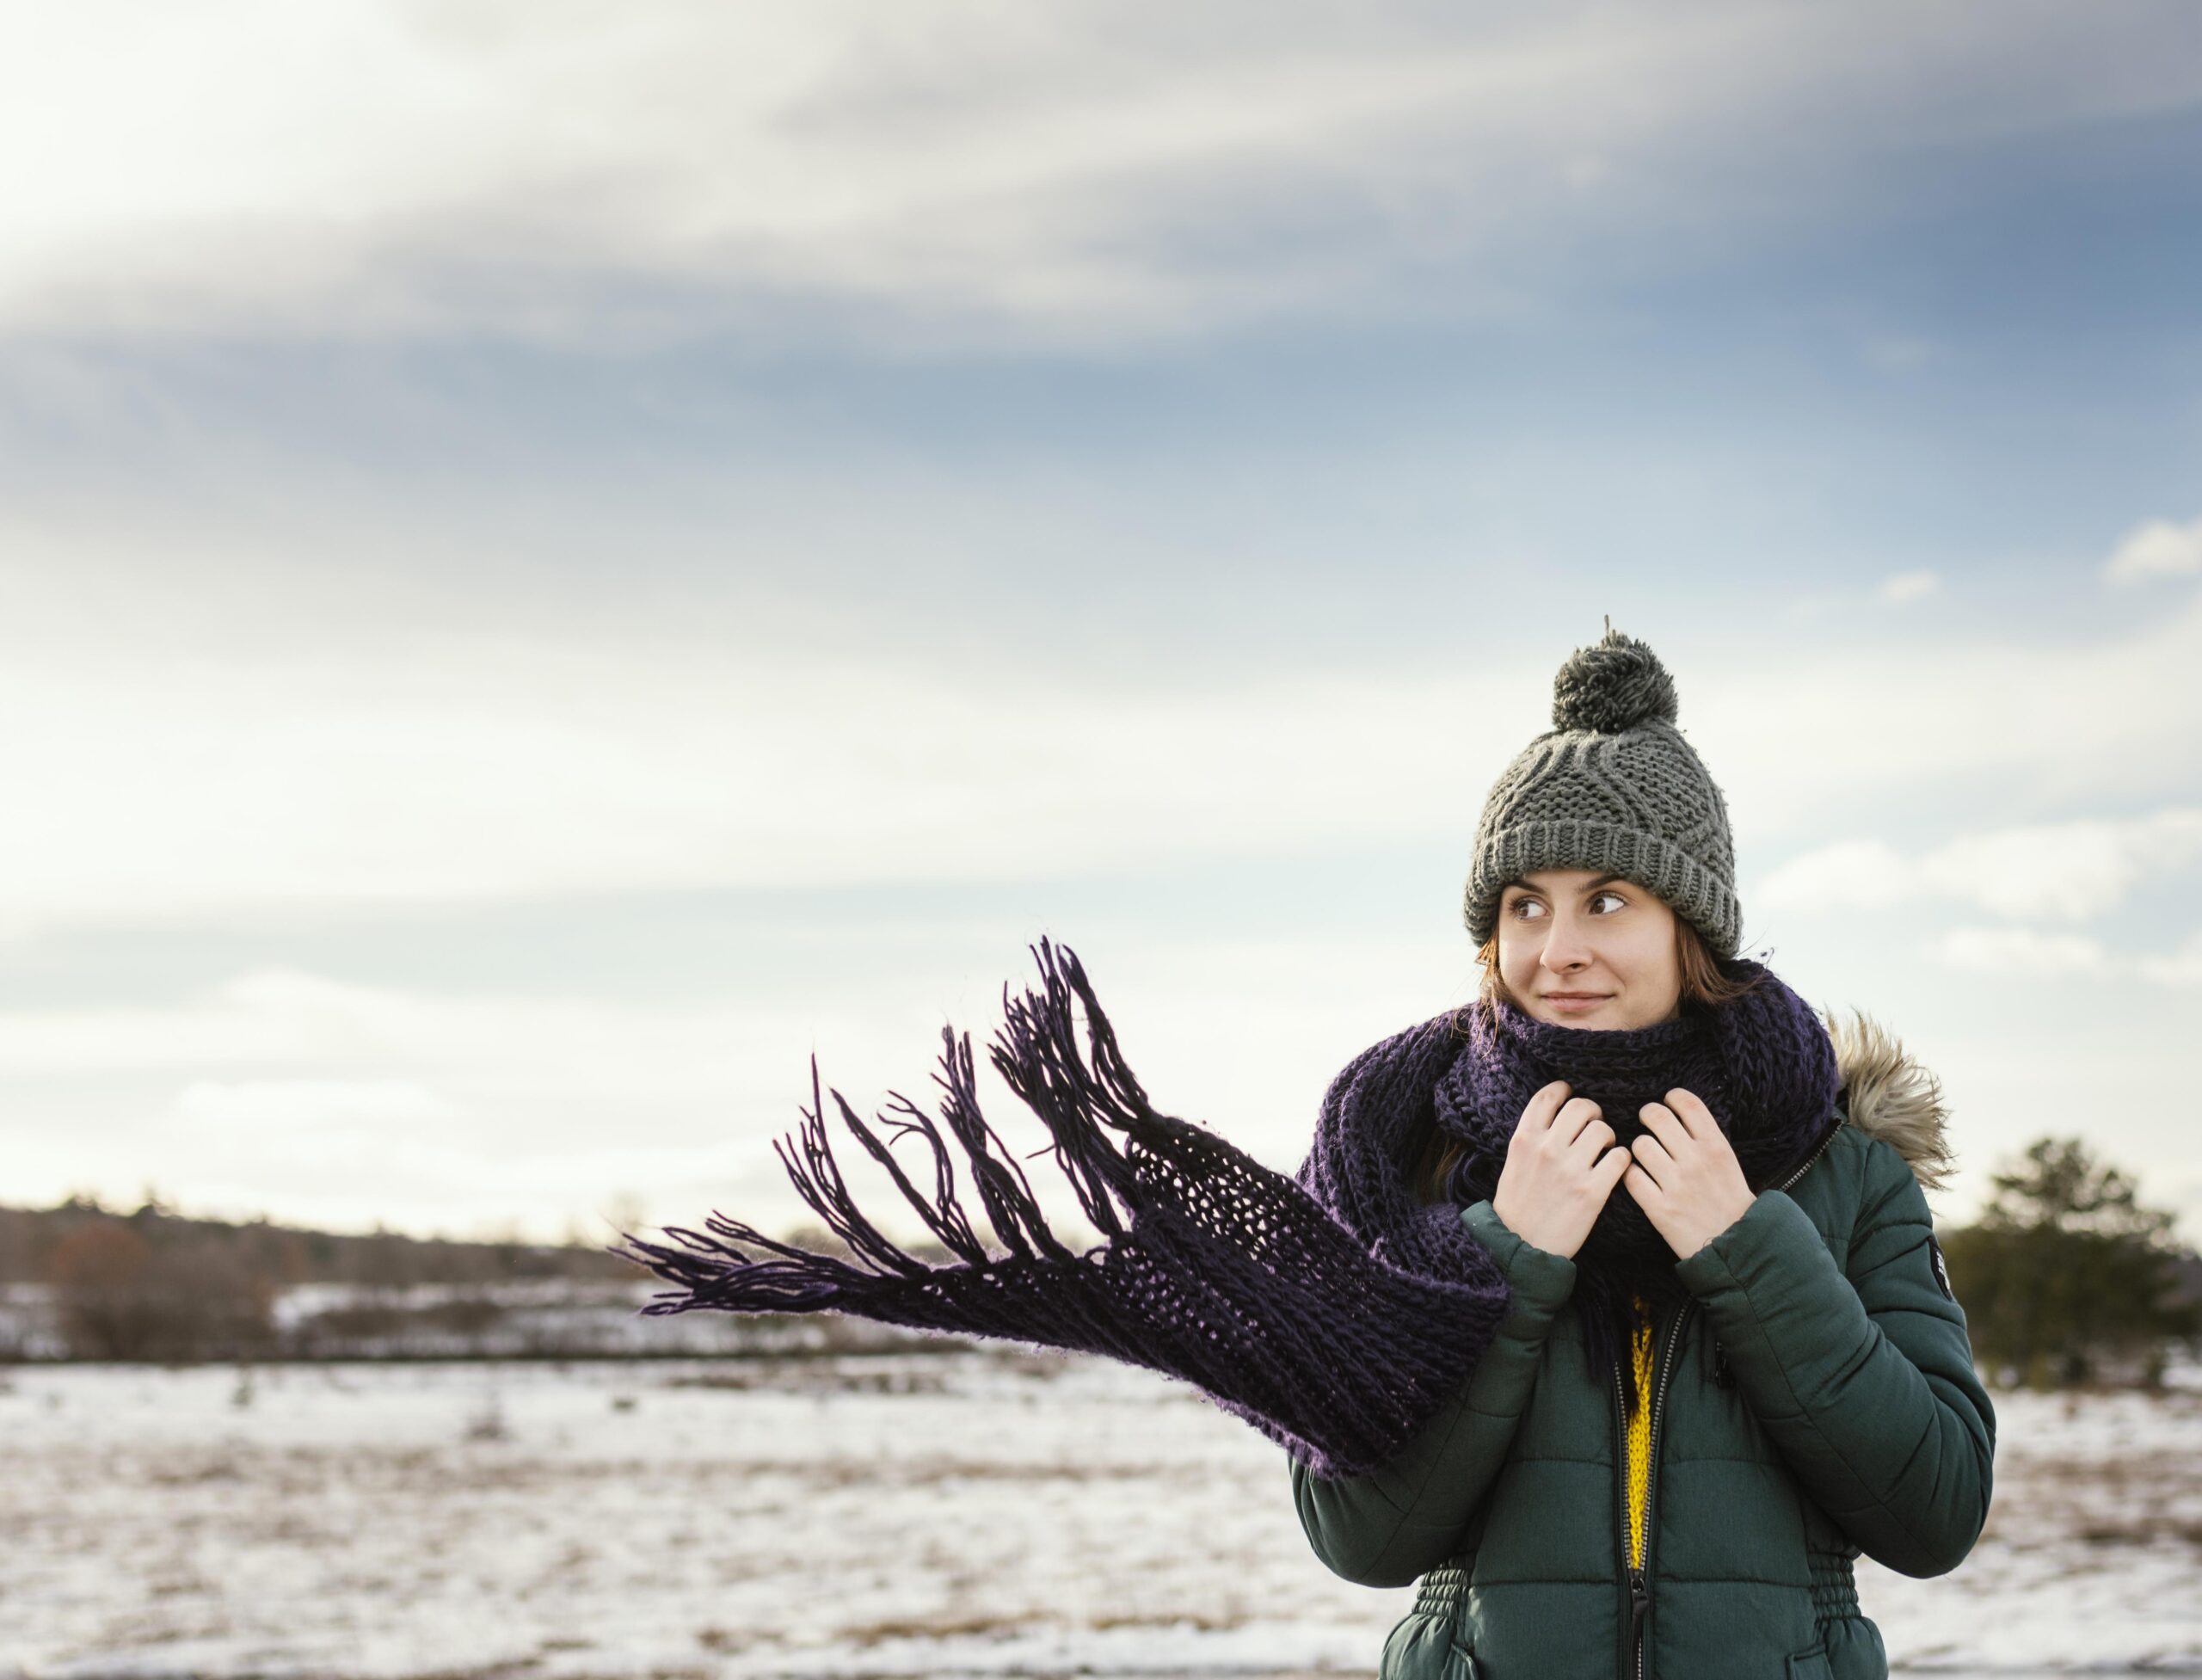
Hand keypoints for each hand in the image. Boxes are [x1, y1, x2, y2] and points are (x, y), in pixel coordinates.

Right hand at [1490, 1080, 1631, 1259]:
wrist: (1521, 1245)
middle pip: (1581, 1107)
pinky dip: (1622, 1159)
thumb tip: (1558, 1113)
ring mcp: (1570, 1169)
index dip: (1564, 1089)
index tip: (1571, 1094)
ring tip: (1604, 1149)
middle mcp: (1546, 1148)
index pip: (1549, 1096)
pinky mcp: (1592, 1191)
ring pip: (1603, 1130)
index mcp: (1524, 1138)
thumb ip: (1532, 1136)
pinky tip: (1614, 1167)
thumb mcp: (1513, 1161)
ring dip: (1608, 1137)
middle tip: (1594, 1124)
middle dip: (1592, 1112)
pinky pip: (1620, 1158)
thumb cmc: (1517, 1204)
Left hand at [1620, 1087, 1757, 1259]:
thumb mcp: (1728, 1163)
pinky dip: (1632, 1175)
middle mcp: (1696, 1161)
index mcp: (1716, 1147)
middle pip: (1657, 1117)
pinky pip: (1631, 1176)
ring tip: (1646, 1156)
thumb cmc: (1730, 1201)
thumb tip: (1678, 1112)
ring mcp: (1677, 1184)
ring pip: (1639, 1145)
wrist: (1737, 1247)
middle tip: (1648, 1121)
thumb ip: (1705, 1138)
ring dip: (1639, 1148)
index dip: (1672, 1097)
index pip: (1687, 1104)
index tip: (1668, 1102)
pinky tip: (1640, 1178)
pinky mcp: (1660, 1208)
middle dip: (1647, 1114)